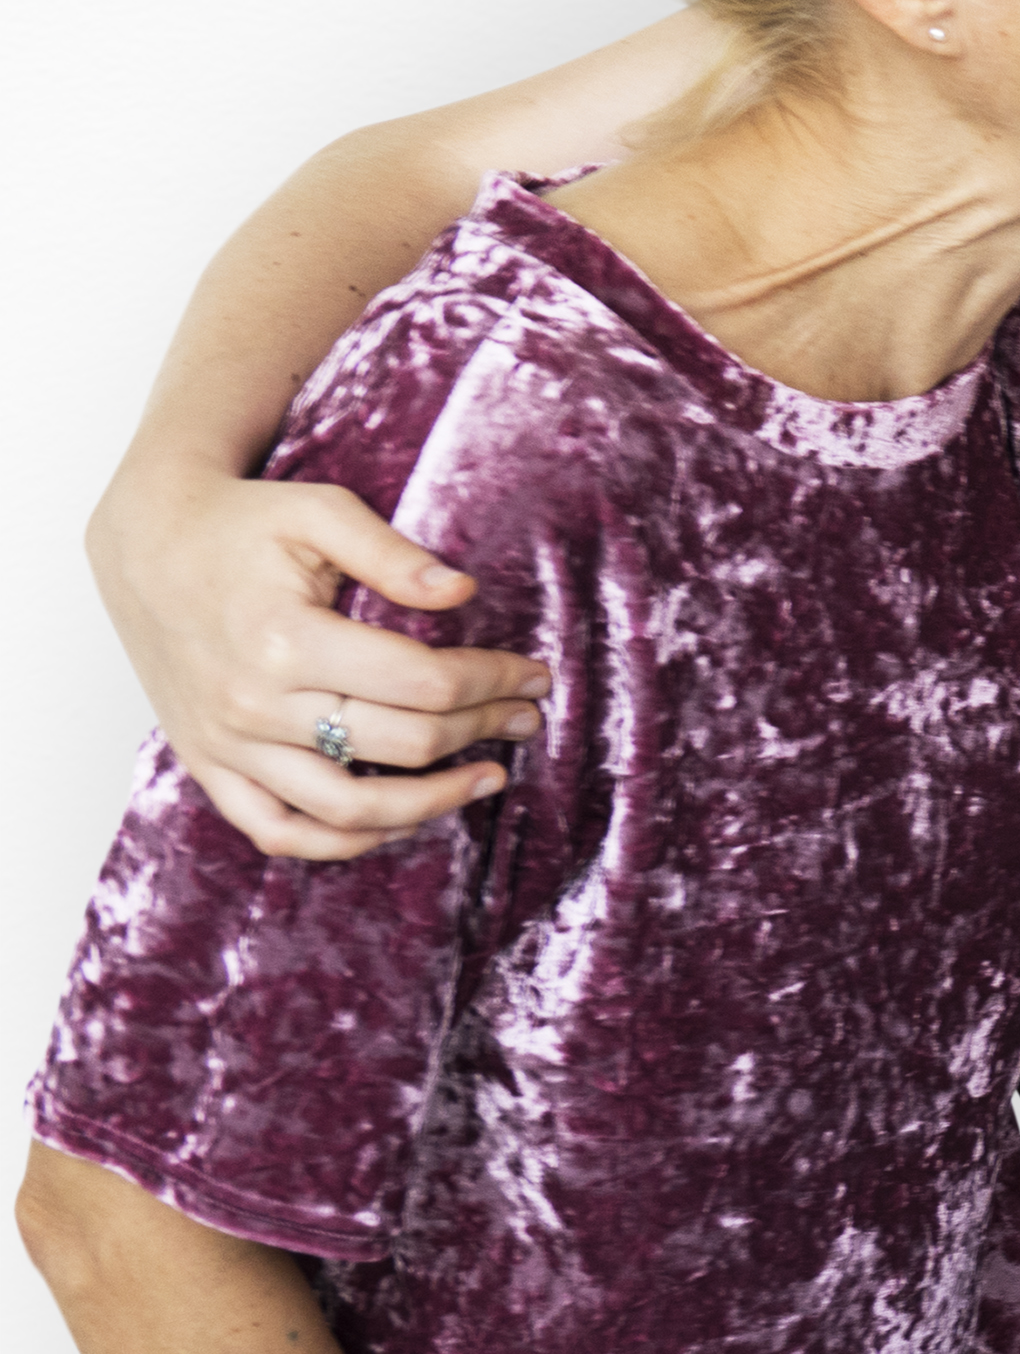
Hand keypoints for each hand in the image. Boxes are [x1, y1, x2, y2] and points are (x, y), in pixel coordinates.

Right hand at [87, 459, 542, 866]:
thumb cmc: (244, 524)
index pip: (421, 682)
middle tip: (528, 716)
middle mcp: (255, 706)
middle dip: (480, 731)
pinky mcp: (210, 767)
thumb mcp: (322, 512)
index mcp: (288, 640)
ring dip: (428, 804)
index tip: (534, 674)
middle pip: (397, 744)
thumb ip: (394, 553)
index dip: (492, 681)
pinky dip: (340, 841)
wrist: (149, 548)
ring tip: (487, 778)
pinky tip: (396, 823)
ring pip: (343, 809)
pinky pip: (276, 831)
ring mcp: (228, 747)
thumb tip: (463, 591)